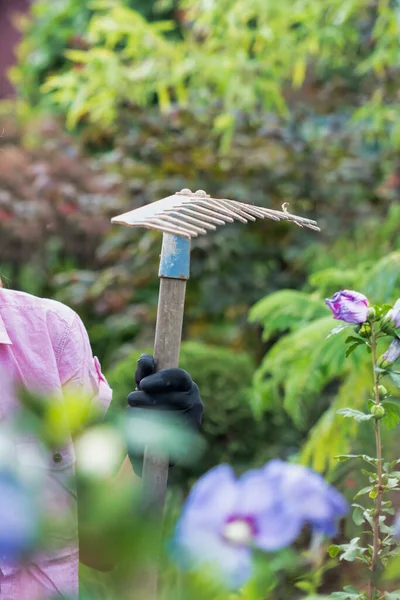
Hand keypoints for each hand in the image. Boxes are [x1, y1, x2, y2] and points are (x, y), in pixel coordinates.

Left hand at [126, 354, 202, 474]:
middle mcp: (194, 402)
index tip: (141, 384)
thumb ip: (144, 373)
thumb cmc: (147, 410)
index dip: (159, 377)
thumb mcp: (145, 389)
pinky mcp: (182, 445)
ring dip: (141, 414)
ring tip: (133, 415)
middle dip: (144, 397)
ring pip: (163, 415)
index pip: (178, 376)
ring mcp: (192, 423)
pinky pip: (162, 436)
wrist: (152, 451)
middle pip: (168, 397)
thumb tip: (145, 358)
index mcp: (186, 386)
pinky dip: (146, 433)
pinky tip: (139, 433)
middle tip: (131, 400)